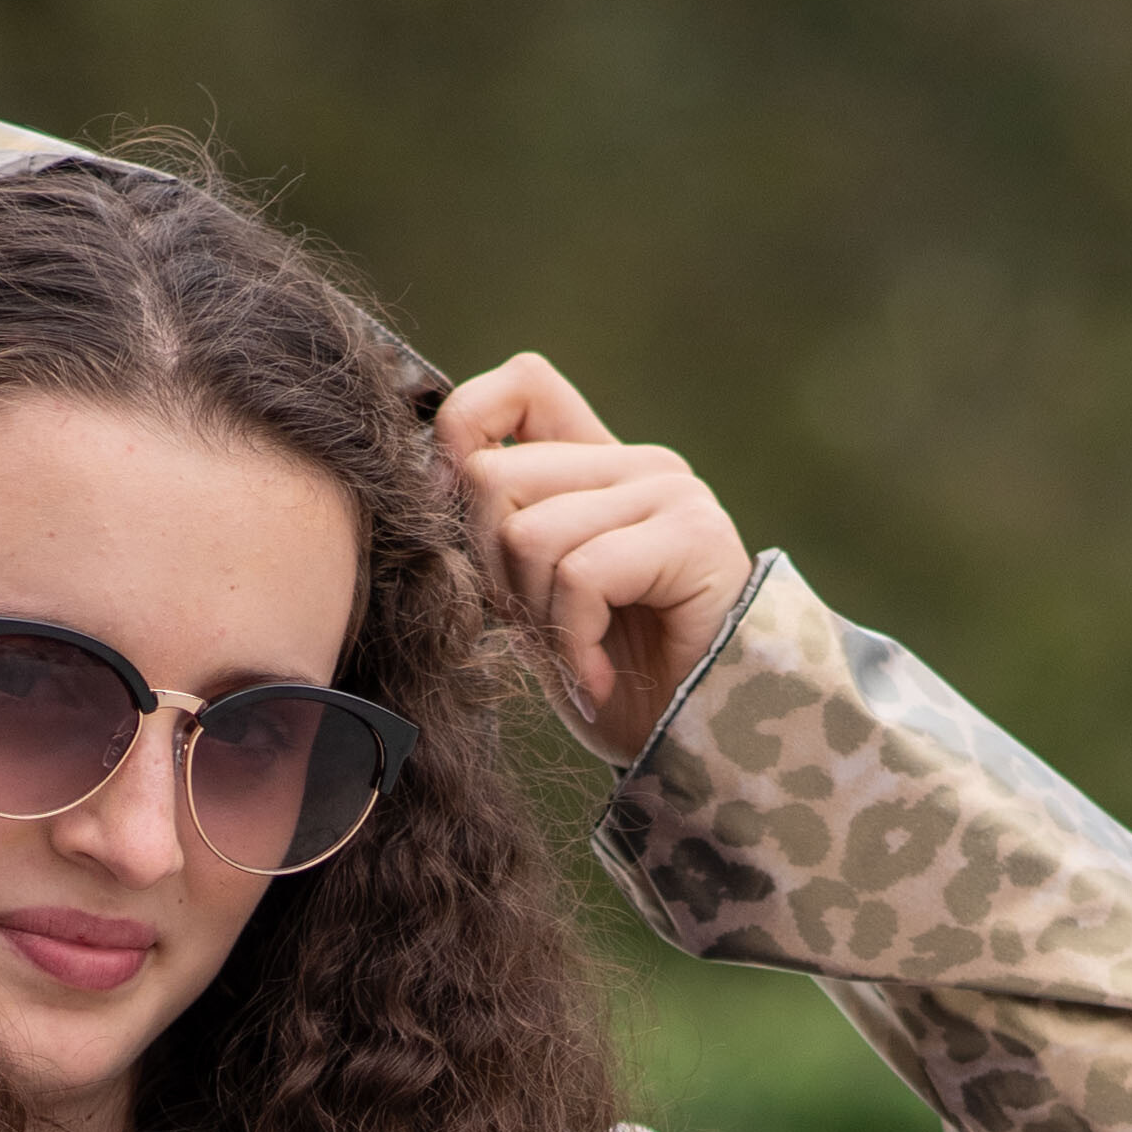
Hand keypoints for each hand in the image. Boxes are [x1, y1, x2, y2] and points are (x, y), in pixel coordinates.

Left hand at [432, 357, 749, 763]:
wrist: (704, 746)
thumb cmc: (620, 686)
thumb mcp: (535, 609)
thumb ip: (498, 542)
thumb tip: (428, 482)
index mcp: (597, 468)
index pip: (521, 385)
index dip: (465, 433)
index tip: (459, 524)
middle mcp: (637, 465)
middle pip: (495, 476)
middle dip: (493, 573)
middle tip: (539, 630)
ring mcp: (670, 494)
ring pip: (529, 533)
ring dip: (537, 619)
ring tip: (579, 658)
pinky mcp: (693, 537)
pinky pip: (581, 575)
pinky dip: (574, 643)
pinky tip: (598, 679)